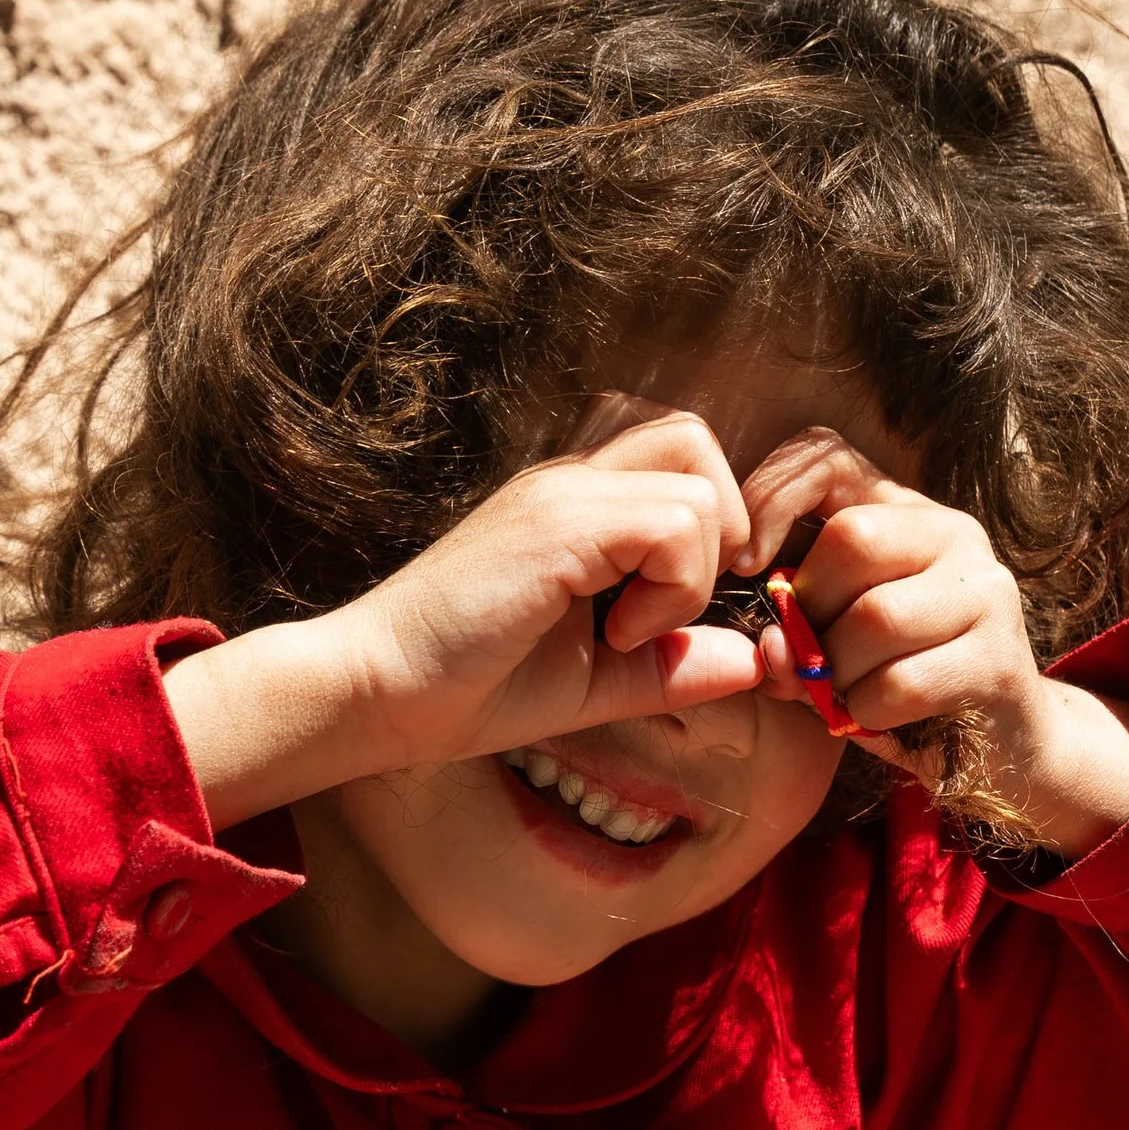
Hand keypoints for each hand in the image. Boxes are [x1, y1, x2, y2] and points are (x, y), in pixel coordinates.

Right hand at [165, 405, 766, 824]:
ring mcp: (561, 493)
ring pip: (697, 485)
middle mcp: (570, 481)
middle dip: (718, 525)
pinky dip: (669, 589)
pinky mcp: (557, 523)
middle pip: (695, 436)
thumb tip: (751, 661)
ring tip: (628, 628)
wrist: (378, 693)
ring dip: (689, 571)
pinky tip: (612, 634)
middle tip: (673, 602)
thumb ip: (672, 666)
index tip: (677, 609)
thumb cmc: (468, 689)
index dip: (710, 527)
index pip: (678, 457)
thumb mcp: (595, 682)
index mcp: (575, 504)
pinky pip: (672, 525)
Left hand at [742, 429, 1128, 859]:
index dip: (771, 498)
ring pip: (875, 617)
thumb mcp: (832, 633)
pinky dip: (865, 710)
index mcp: (904, 511)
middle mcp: (952, 534)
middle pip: (852, 539)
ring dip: (836, 671)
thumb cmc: (896, 681)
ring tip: (841, 691)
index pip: (827, 456)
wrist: (999, 744)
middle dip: (809, 609)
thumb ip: (789, 621)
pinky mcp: (997, 660)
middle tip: (810, 654)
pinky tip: (872, 715)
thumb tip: (770, 643)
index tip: (745, 564)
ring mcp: (983, 593)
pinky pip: (901, 682)